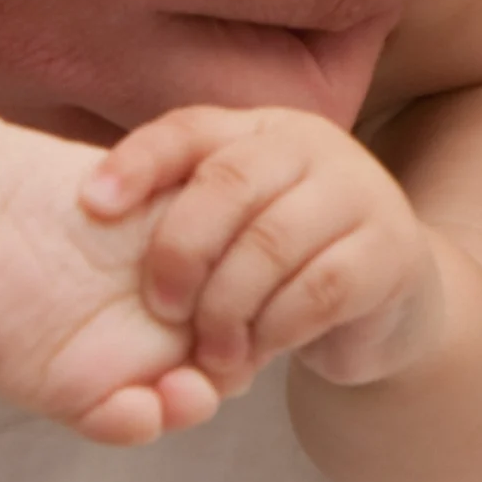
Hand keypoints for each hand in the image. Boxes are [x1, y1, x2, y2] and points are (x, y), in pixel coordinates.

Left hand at [84, 106, 444, 392]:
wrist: (390, 301)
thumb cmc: (288, 262)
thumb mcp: (236, 229)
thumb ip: (187, 216)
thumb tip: (92, 219)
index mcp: (261, 130)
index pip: (190, 128)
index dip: (137, 162)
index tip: (91, 207)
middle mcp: (312, 146)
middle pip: (228, 181)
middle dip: (181, 251)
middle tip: (160, 310)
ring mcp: (359, 192)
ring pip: (271, 242)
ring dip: (227, 308)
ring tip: (211, 353)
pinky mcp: (391, 250)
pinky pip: (318, 290)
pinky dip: (275, 329)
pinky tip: (261, 352)